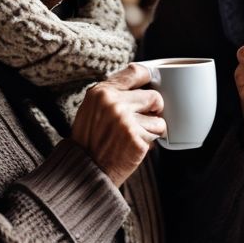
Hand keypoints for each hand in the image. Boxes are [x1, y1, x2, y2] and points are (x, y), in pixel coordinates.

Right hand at [70, 63, 165, 185]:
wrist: (85, 170)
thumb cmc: (91, 140)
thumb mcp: (92, 109)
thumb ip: (113, 94)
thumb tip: (142, 82)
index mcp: (101, 92)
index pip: (135, 72)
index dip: (149, 77)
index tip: (153, 83)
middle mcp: (112, 102)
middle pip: (154, 96)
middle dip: (153, 110)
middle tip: (142, 120)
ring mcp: (124, 120)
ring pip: (158, 117)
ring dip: (151, 128)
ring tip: (133, 136)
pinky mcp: (135, 137)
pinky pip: (157, 134)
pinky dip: (150, 141)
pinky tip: (133, 145)